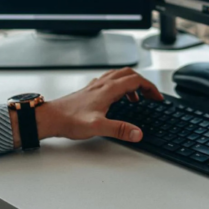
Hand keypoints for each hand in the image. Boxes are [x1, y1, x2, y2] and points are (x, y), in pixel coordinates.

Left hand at [22, 68, 162, 144]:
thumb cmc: (70, 120)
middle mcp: (103, 84)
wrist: (50, 118)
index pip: (136, 81)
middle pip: (129, 74)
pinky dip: (119, 86)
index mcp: (108, 89)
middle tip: (151, 95)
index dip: (150, 88)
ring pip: (119, 76)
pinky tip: (116, 98)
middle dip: (143, 83)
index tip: (157, 98)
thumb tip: (138, 133)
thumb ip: (120, 129)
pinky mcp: (89, 91)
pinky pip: (109, 81)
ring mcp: (95, 86)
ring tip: (136, 98)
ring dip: (132, 83)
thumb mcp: (98, 127)